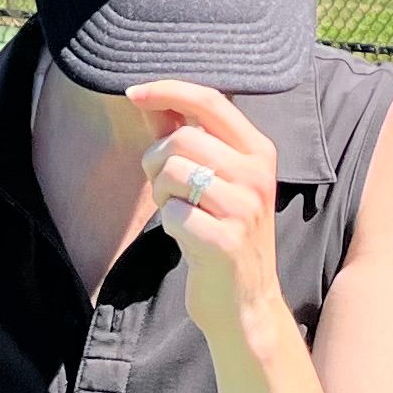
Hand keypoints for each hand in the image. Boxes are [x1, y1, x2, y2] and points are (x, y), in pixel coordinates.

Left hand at [123, 81, 290, 354]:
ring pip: (173, 173)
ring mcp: (245, 209)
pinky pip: (172, 214)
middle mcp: (257, 174)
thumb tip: (147, 96)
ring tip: (178, 212)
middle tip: (164, 187)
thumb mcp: (213, 179)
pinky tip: (186, 237)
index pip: (211, 100)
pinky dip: (168, 224)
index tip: (133, 92)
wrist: (245, 302)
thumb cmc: (223, 232)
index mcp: (258, 151)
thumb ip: (182, 135)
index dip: (168, 90)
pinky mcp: (225, 242)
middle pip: (182, 138)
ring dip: (161, 194)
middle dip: (156, 161)